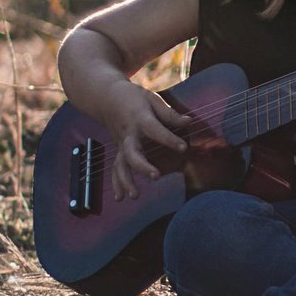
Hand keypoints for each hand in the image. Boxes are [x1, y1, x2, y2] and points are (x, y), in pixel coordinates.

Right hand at [105, 82, 192, 200]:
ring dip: (126, 181)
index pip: (156, 131)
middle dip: (143, 166)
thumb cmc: (133, 97)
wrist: (106, 98)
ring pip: (121, 165)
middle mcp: (129, 135)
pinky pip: (116, 168)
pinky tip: (120, 198)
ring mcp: (121, 144)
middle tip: (156, 176)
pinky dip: (117, 183)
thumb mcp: (152, 99)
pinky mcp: (119, 151)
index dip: (170, 139)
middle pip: (133, 153)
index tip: (184, 148)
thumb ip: (169, 113)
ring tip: (135, 196)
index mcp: (140, 119)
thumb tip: (189, 121)